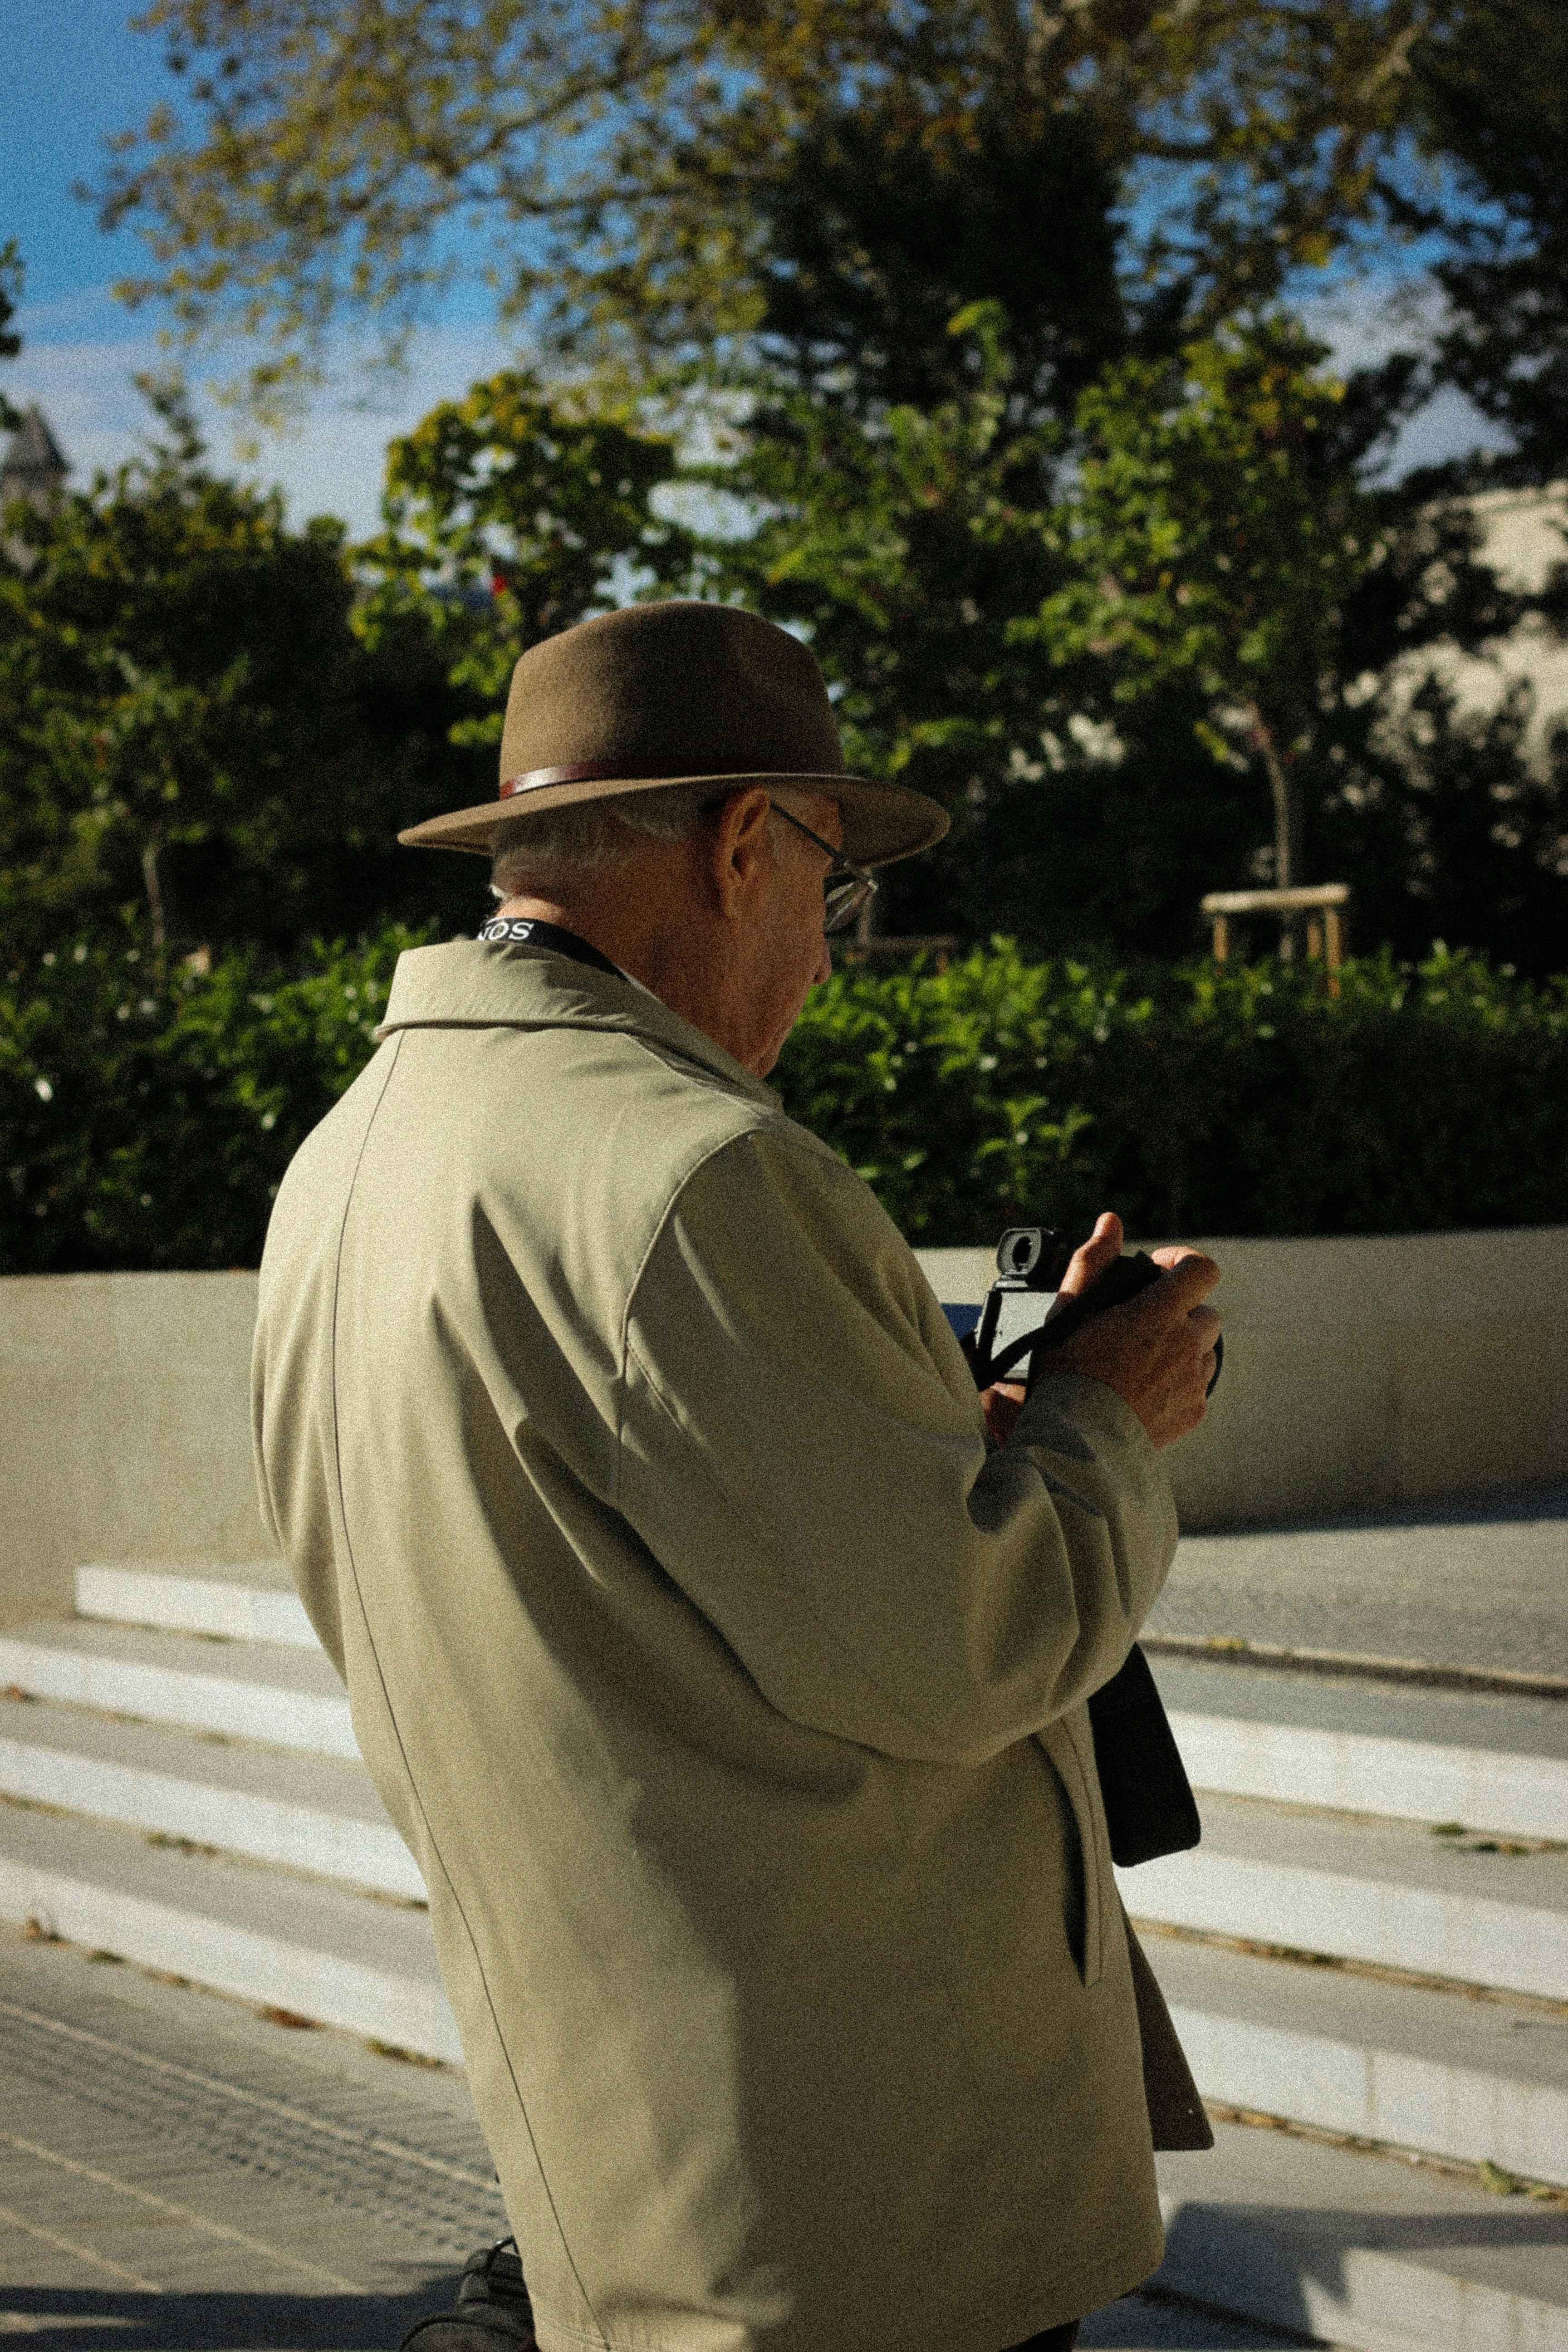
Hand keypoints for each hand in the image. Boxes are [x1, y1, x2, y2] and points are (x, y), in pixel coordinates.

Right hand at [1047, 1212, 1220, 1448]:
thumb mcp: (1071, 1310)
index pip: (1201, 1269)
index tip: (1160, 1271)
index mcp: (1158, 1314)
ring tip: (1143, 1361)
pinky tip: (1146, 1389)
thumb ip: (1094, 1261)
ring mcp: (1193, 1381)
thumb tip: (1110, 1221)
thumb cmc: (1068, 1373)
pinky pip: (1199, 1384)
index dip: (1184, 1262)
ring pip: (1205, 1349)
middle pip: (1206, 1311)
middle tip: (1143, 1325)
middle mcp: (1185, 1345)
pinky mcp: (1195, 1411)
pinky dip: (1180, 1381)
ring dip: (1184, 1346)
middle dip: (1180, 1312)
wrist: (1077, 1442)